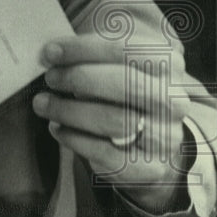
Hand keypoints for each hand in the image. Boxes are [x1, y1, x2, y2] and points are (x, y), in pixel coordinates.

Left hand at [33, 34, 196, 213]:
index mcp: (168, 64)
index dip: (83, 49)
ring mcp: (165, 136)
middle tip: (50, 78)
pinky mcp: (150, 167)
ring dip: (68, 110)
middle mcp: (173, 100)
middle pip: (124, 84)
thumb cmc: (121, 88)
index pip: (126, 50)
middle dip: (77, 78)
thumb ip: (93, 50)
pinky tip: (56, 127)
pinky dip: (74, 139)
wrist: (150, 137)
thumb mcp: (115, 59)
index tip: (50, 52)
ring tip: (43, 103)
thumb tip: (53, 50)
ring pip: (113, 121)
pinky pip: (106, 154)